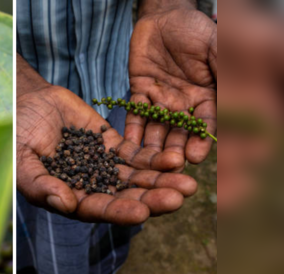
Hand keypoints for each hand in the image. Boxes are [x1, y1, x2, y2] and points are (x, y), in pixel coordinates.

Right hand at [17, 85, 197, 224]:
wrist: (26, 103)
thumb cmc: (17, 137)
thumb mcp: (21, 161)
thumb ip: (40, 184)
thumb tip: (65, 203)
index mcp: (70, 197)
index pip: (98, 209)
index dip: (119, 211)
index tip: (141, 213)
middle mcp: (91, 185)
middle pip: (126, 195)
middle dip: (152, 198)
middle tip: (179, 197)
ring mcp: (104, 164)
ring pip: (137, 176)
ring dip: (162, 181)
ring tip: (188, 183)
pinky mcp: (112, 142)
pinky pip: (135, 153)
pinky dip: (154, 158)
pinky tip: (175, 160)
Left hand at [128, 8, 216, 165]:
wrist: (164, 17)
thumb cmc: (195, 30)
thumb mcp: (215, 48)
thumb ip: (223, 72)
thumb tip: (235, 99)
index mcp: (205, 97)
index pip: (206, 125)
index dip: (201, 141)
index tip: (197, 157)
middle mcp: (183, 105)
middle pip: (179, 134)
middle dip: (176, 151)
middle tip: (171, 167)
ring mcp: (160, 101)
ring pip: (156, 129)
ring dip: (153, 146)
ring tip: (149, 163)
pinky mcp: (139, 93)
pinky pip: (135, 114)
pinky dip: (131, 129)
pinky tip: (127, 145)